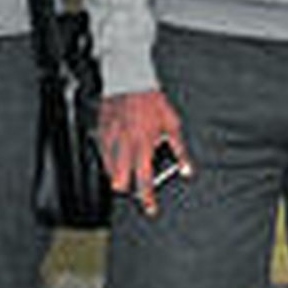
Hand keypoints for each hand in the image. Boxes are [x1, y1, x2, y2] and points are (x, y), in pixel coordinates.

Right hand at [99, 89, 192, 215]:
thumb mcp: (173, 125)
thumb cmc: (152, 101)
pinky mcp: (101, 128)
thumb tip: (187, 170)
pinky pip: (100, 150)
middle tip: (131, 191)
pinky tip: (109, 160)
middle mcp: (125, 143)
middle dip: (125, 188)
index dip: (146, 196)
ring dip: (115, 174)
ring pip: (108, 165)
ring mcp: (110, 136)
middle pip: (120, 177)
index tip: (149, 208)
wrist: (131, 79)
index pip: (145, 178)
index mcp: (143, 144)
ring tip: (121, 178)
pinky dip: (105, 158)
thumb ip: (179, 151)